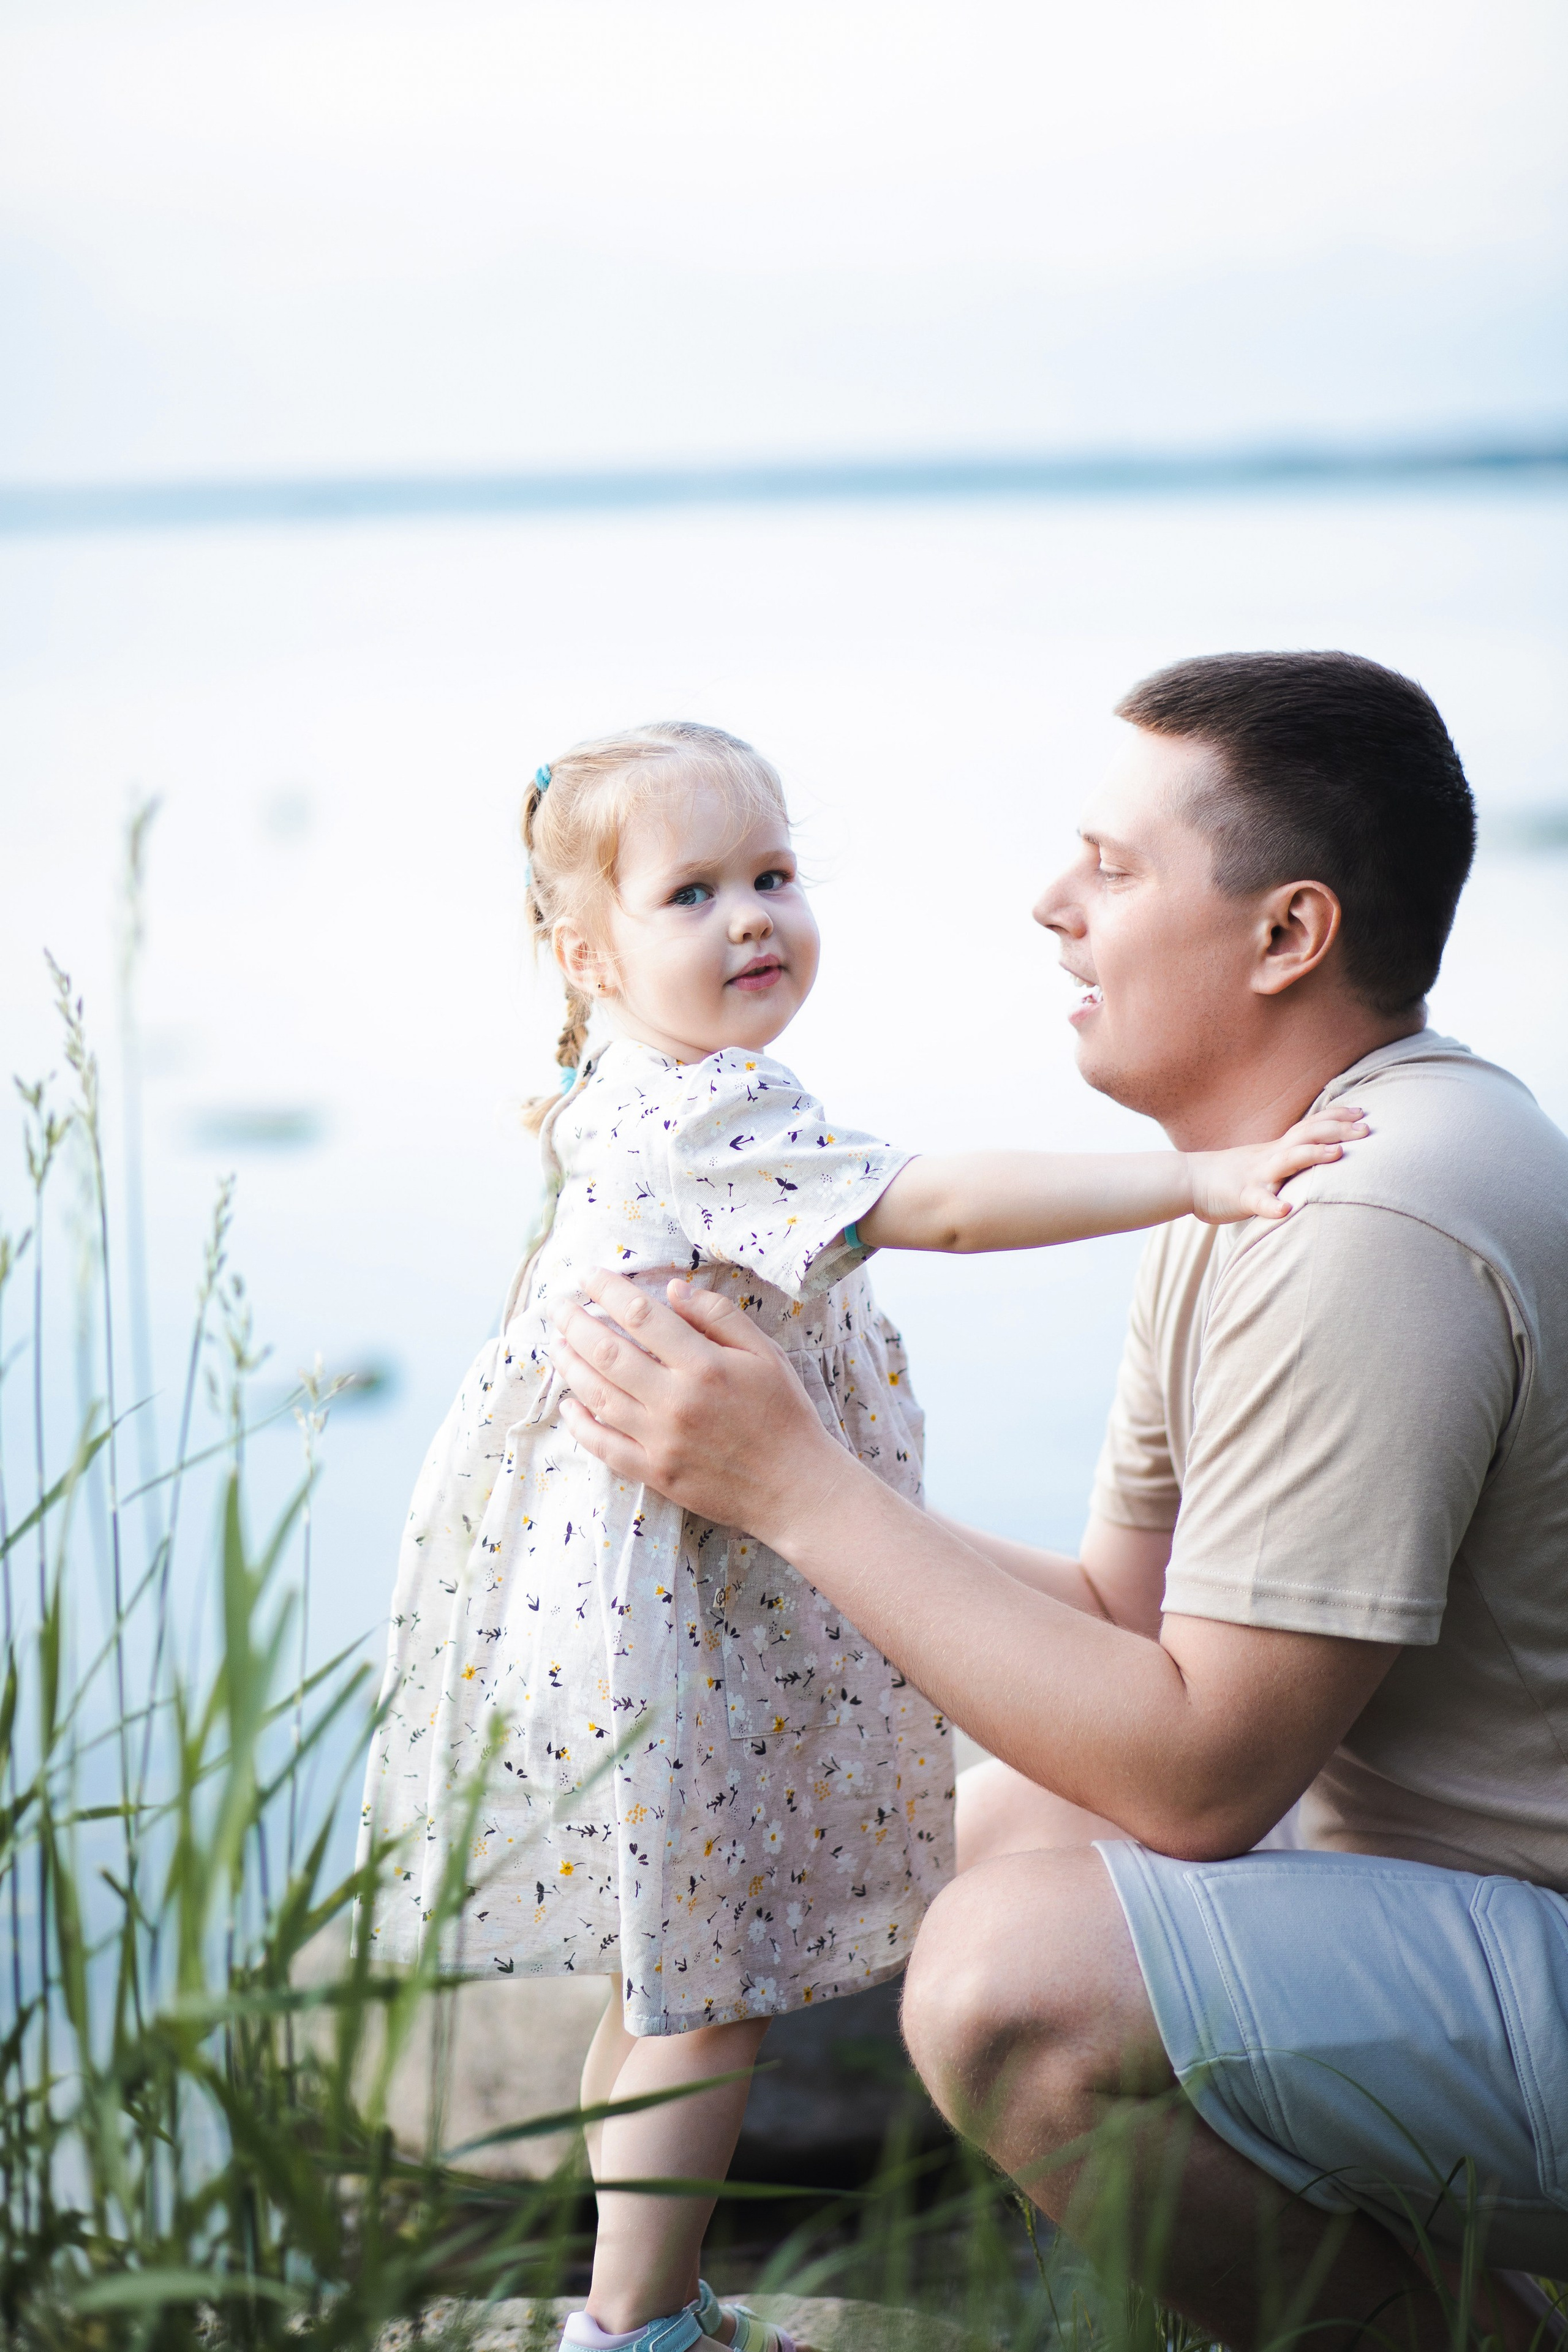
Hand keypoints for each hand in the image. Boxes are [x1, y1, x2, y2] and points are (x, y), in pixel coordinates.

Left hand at [547, 1269, 852, 1545]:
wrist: (795, 1486)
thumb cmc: (783, 1413)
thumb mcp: (765, 1353)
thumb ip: (719, 1316)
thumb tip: (671, 1288)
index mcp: (704, 1365)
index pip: (641, 1316)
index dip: (608, 1290)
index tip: (588, 1275)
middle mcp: (675, 1400)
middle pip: (607, 1351)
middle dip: (574, 1322)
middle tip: (557, 1305)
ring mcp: (660, 1440)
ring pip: (596, 1395)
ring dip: (569, 1366)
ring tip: (557, 1344)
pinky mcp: (654, 1473)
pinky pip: (603, 1446)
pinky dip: (579, 1423)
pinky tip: (567, 1404)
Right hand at [1187, 1105, 1368, 1224]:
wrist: (1189, 1181)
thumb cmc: (1231, 1174)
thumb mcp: (1266, 1160)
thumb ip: (1290, 1157)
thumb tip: (1320, 1154)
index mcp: (1277, 1148)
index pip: (1310, 1125)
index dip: (1336, 1117)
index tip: (1363, 1111)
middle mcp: (1271, 1156)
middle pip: (1306, 1136)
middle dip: (1337, 1131)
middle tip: (1367, 1129)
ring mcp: (1257, 1175)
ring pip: (1287, 1161)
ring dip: (1312, 1156)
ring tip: (1337, 1154)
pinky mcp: (1241, 1196)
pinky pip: (1258, 1201)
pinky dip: (1272, 1205)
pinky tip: (1286, 1210)